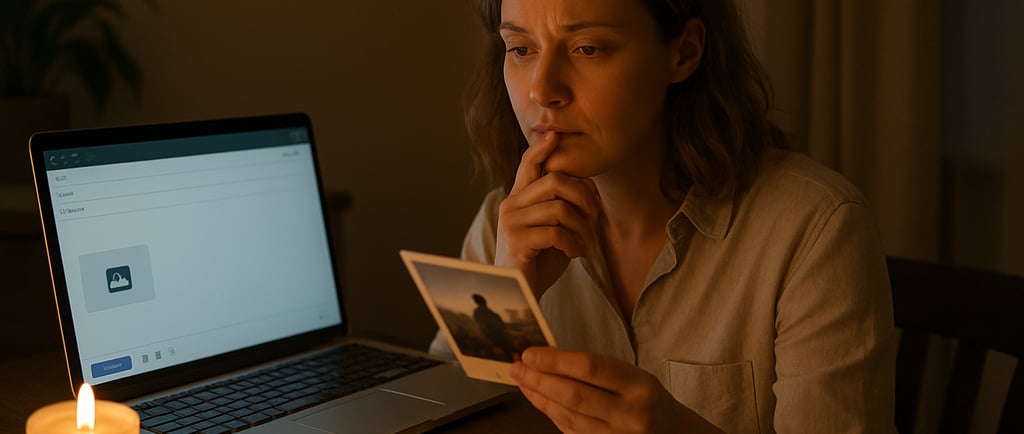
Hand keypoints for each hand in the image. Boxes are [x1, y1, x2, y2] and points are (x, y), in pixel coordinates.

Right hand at [495, 131, 600, 296]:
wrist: (520, 293)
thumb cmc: (540, 260)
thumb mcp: (557, 228)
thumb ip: (567, 206)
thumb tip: (590, 183)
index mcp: (519, 198)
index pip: (528, 164)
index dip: (542, 148)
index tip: (554, 135)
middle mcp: (511, 205)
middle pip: (556, 182)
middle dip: (584, 198)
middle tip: (594, 218)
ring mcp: (511, 223)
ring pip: (560, 208)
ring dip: (582, 228)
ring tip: (585, 244)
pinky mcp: (516, 242)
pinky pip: (556, 232)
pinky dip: (573, 243)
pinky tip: (575, 254)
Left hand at [510, 347, 723, 433]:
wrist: (671, 432)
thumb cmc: (644, 397)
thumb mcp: (631, 375)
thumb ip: (594, 368)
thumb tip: (547, 356)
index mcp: (640, 386)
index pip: (591, 368)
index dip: (556, 360)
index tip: (530, 353)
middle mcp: (631, 415)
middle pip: (575, 396)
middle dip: (540, 380)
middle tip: (517, 368)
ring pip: (569, 418)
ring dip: (540, 399)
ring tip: (523, 382)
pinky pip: (571, 432)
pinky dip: (551, 414)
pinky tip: (539, 400)